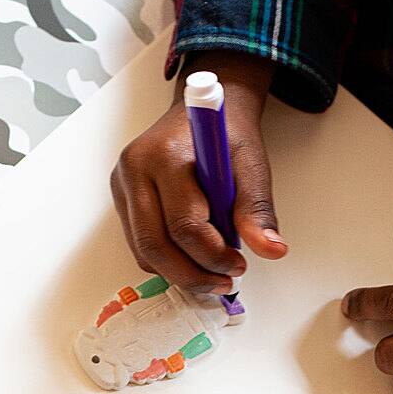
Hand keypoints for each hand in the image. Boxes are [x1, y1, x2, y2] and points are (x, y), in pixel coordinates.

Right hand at [110, 50, 286, 294]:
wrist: (202, 111)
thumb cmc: (224, 133)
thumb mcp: (250, 163)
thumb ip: (257, 208)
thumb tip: (270, 248)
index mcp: (164, 156)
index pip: (183, 224)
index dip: (213, 255)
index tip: (238, 264)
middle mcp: (134, 170)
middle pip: (154, 245)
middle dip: (191, 274)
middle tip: (223, 282)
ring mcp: (122, 187)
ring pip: (144, 252)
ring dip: (179, 272)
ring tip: (212, 273)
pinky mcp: (123, 200)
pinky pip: (141, 245)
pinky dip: (167, 261)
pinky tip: (193, 258)